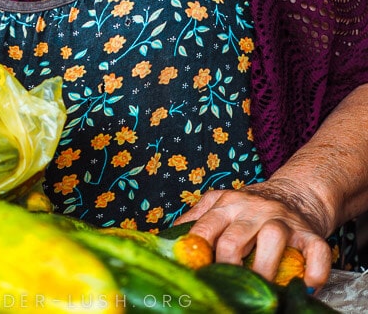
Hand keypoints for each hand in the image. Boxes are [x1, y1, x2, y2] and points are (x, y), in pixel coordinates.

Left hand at [176, 182, 331, 290]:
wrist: (296, 192)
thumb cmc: (252, 209)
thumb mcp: (221, 205)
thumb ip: (197, 219)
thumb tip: (165, 240)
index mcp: (226, 202)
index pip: (203, 229)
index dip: (197, 257)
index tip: (194, 277)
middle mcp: (253, 208)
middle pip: (233, 238)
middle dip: (227, 268)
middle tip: (227, 286)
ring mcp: (283, 219)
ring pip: (272, 238)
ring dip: (265, 269)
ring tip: (261, 288)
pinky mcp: (310, 232)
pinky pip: (316, 250)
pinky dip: (313, 270)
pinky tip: (306, 284)